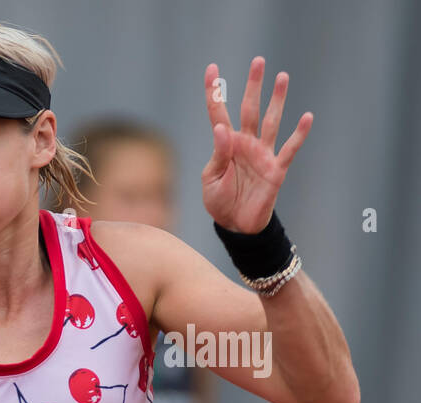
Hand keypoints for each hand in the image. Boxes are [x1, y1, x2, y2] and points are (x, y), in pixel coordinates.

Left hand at [202, 57, 311, 233]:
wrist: (236, 225)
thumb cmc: (220, 200)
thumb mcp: (211, 178)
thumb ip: (218, 153)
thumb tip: (220, 128)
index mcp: (225, 144)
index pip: (218, 112)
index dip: (214, 92)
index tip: (211, 68)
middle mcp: (246, 143)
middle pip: (249, 109)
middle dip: (253, 85)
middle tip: (258, 61)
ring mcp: (263, 154)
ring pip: (270, 121)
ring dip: (277, 100)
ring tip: (282, 77)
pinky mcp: (276, 169)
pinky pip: (289, 149)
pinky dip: (298, 134)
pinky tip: (306, 117)